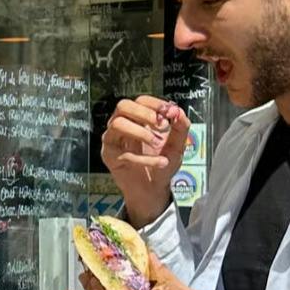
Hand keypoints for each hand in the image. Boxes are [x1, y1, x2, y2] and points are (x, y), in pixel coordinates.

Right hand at [100, 96, 189, 226]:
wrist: (153, 188)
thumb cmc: (162, 163)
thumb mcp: (178, 144)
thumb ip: (181, 127)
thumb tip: (178, 111)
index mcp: (138, 118)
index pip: (141, 100)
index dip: (154, 104)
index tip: (169, 113)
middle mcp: (122, 124)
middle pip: (123, 106)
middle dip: (144, 113)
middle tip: (161, 125)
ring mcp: (113, 138)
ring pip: (118, 124)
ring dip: (140, 132)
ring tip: (157, 143)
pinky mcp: (108, 155)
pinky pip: (122, 152)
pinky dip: (143, 158)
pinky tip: (159, 162)